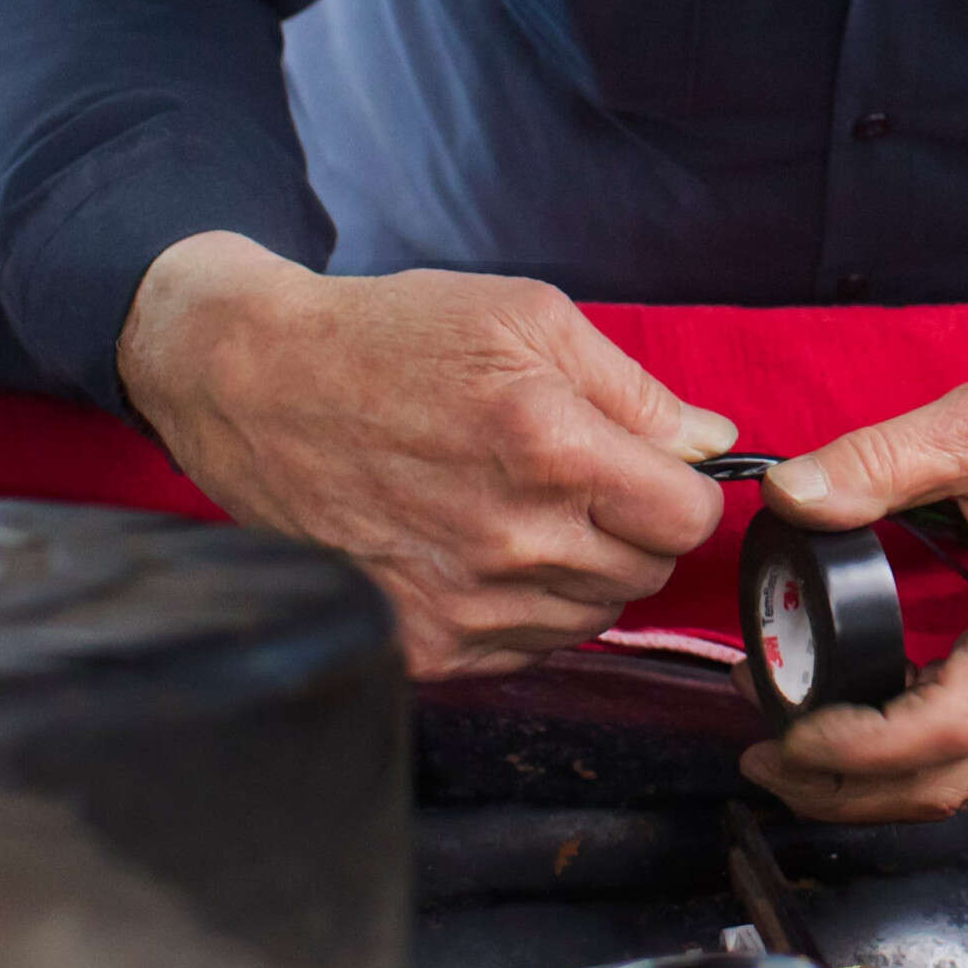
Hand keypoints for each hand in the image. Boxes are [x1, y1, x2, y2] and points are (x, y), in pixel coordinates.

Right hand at [119, 230, 735, 677]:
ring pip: (591, 617)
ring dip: (582, 570)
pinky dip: (525, 607)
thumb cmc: (393, 339)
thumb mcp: (528, 319)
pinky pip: (525, 648)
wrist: (257, 389)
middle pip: (647, 574)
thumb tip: (711, 443)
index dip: (685, 490)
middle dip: (635, 527)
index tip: (654, 471)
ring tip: (522, 509)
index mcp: (551, 449)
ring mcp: (463, 603)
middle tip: (579, 480)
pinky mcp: (421, 645)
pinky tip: (482, 548)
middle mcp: (513, 540)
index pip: (689, 520)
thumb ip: (635, 389)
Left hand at [743, 295, 967, 821]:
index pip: (950, 726)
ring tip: (794, 749)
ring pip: (967, 770)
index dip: (859, 748)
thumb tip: (793, 494)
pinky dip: (911, 750)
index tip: (789, 727)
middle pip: (951, 779)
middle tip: (762, 757)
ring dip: (875, 780)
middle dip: (846, 790)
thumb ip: (886, 458)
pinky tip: (859, 719)